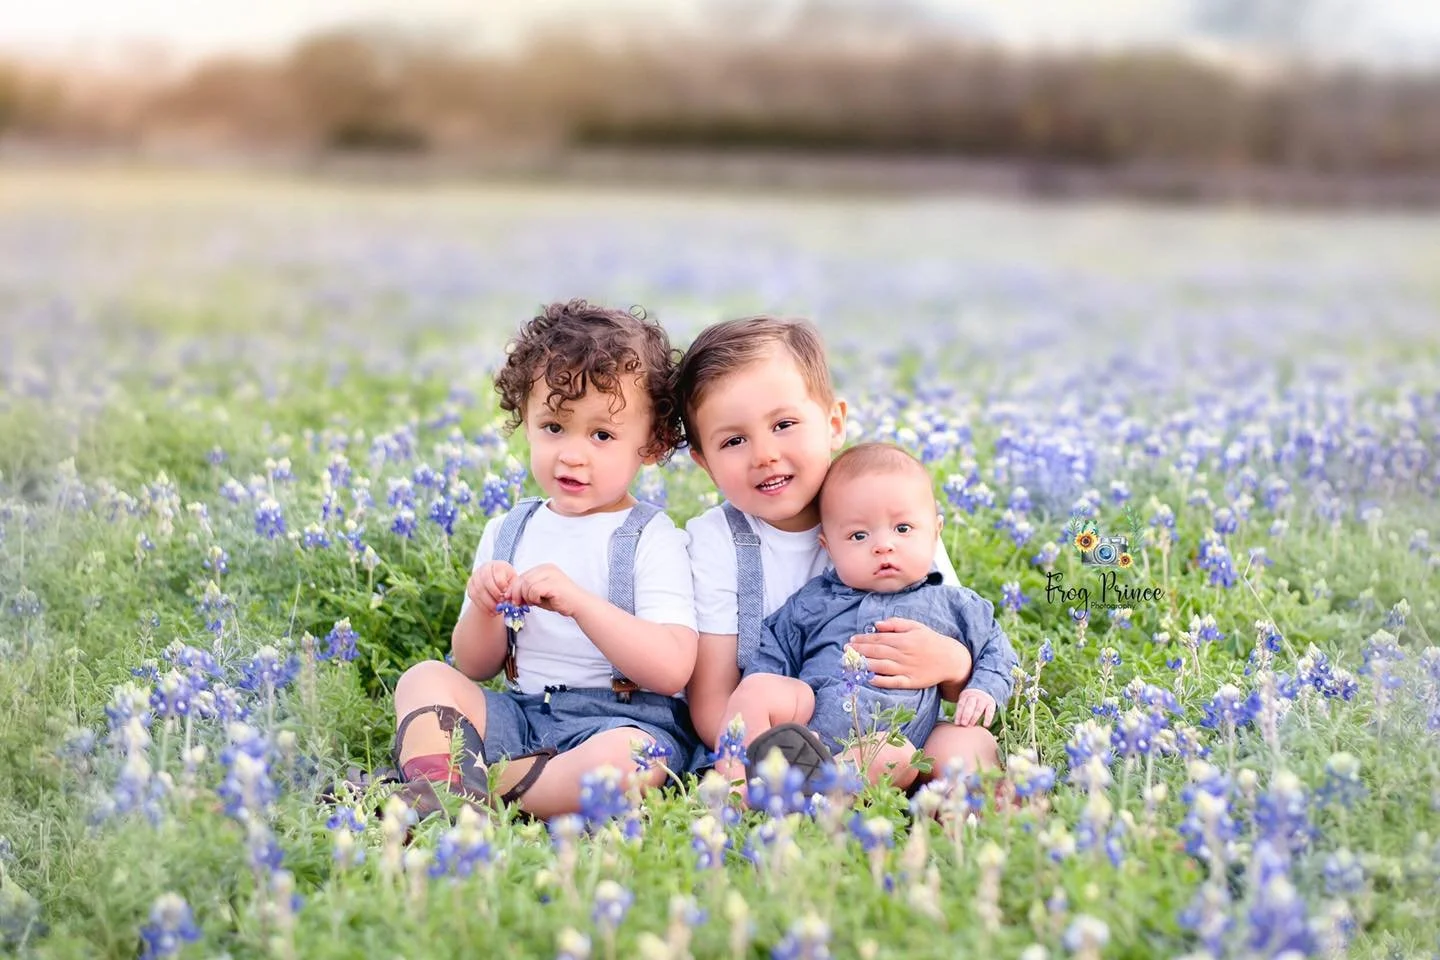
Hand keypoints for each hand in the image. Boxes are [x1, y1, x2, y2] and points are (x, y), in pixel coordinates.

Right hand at [467, 561, 515, 613]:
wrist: (496, 584)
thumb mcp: (513, 582)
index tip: (506, 594)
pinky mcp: (470, 586)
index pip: (496, 572)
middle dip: (494, 594)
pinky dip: (483, 606)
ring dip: (488, 603)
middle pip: (486, 581)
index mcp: (496, 565)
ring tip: (497, 611)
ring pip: (478, 590)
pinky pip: (474, 597)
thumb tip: (507, 597)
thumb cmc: (508, 582)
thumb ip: (512, 588)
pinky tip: (491, 612)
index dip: (501, 583)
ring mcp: (475, 577)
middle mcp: (483, 568)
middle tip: (501, 604)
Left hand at [511, 563, 589, 618]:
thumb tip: (509, 595)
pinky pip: (534, 590)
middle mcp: (547, 568)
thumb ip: (527, 592)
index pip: (522, 575)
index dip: (514, 588)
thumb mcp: (540, 594)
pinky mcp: (552, 583)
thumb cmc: (560, 600)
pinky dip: (533, 598)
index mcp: (544, 568)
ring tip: (534, 603)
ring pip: (526, 585)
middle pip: (522, 579)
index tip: (511, 599)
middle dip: (516, 593)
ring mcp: (550, 574)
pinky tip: (539, 602)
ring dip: (526, 597)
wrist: (579, 605)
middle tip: (517, 603)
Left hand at [846, 618, 971, 690]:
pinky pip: (893, 682)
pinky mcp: (910, 682)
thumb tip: (877, 624)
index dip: (863, 639)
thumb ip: (896, 624)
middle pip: (876, 652)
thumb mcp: (915, 626)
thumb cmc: (930, 640)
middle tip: (845, 651)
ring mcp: (906, 669)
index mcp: (903, 639)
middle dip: (859, 651)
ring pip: (881, 666)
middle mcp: (903, 654)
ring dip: (864, 664)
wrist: (950, 659)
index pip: (878, 639)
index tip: (851, 640)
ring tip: (851, 663)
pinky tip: (868, 679)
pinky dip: (880, 681)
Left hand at [955, 689, 996, 726]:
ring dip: (974, 718)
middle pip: (969, 705)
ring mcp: (983, 699)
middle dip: (966, 715)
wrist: (984, 689)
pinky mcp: (991, 703)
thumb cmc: (971, 701)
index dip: (959, 714)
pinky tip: (985, 725)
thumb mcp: (965, 701)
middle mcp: (974, 696)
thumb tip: (956, 724)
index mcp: (965, 695)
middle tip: (963, 724)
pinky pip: (990, 711)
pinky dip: (988, 718)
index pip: (961, 705)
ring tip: (971, 726)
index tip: (957, 724)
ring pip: (978, 709)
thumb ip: (961, 711)